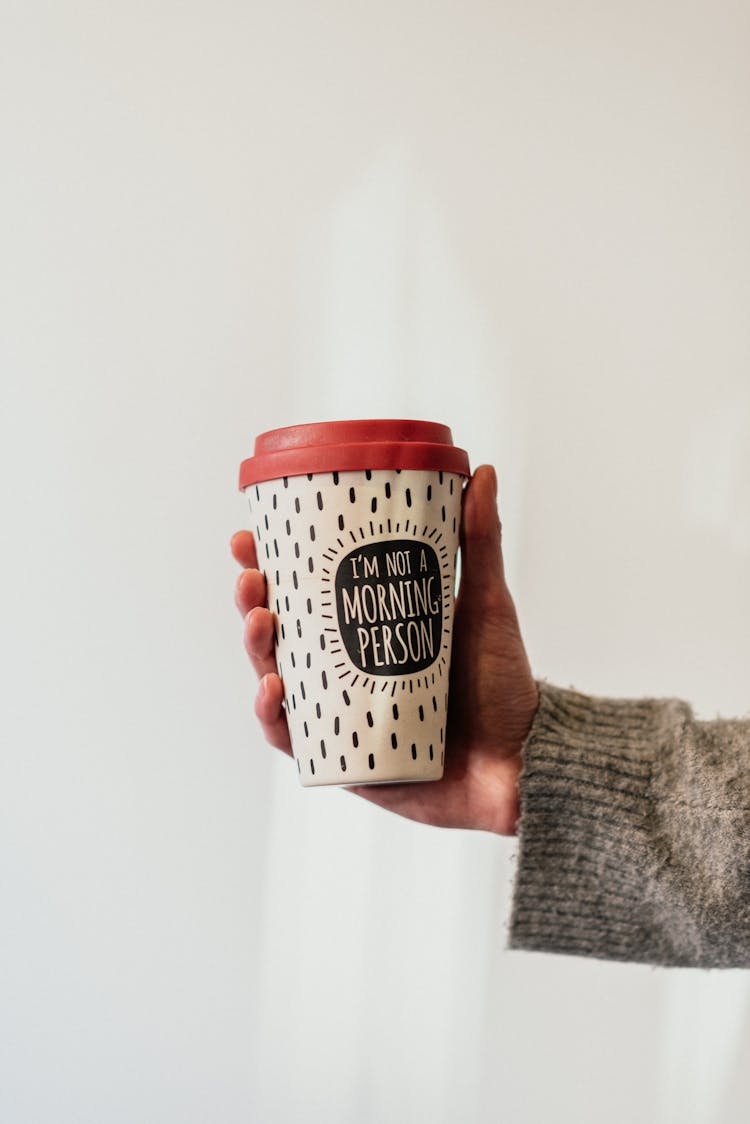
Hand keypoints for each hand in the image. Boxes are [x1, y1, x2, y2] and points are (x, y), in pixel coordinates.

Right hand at [230, 465, 538, 834]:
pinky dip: (273, 715)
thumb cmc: (502, 685)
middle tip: (251, 577)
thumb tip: (480, 470)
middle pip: (279, 632)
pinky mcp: (341, 759)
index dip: (268, 564)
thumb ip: (480, 542)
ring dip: (256, 648)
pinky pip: (293, 737)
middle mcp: (344, 669)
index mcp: (365, 629)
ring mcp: (339, 712)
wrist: (521, 761)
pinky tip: (273, 688)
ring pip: (276, 677)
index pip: (303, 592)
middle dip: (252, 601)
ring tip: (260, 621)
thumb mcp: (486, 605)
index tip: (250, 534)